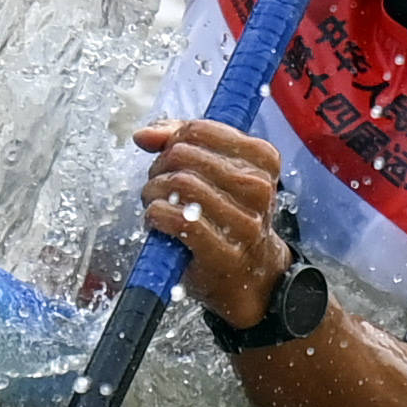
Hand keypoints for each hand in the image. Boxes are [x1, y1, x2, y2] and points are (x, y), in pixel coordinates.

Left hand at [134, 118, 288, 329]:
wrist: (251, 276)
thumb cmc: (228, 217)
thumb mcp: (217, 172)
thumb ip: (180, 143)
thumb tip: (144, 135)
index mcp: (262, 159)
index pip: (200, 129)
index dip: (172, 140)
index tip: (170, 156)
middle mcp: (258, 187)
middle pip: (183, 154)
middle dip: (160, 166)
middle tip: (159, 183)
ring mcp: (243, 222)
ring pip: (178, 184)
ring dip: (153, 192)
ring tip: (156, 203)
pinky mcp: (222, 252)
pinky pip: (175, 219)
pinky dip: (155, 216)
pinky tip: (157, 221)